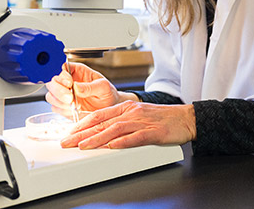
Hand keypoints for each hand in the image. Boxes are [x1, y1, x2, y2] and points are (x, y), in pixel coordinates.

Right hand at [45, 62, 134, 118]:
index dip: (63, 75)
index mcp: (78, 71)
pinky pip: (54, 107)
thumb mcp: (103, 87)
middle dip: (59, 90)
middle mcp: (68, 81)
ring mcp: (64, 94)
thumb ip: (90, 86)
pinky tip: (73, 110)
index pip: (63, 68)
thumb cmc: (107, 93)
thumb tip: (76, 86)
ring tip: (75, 105)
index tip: (69, 83)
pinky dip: (62, 109)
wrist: (108, 107)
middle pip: (53, 82)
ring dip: (60, 101)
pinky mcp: (62, 106)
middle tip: (70, 98)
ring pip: (51, 95)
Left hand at [60, 101, 195, 149]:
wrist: (187, 118)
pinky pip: (136, 137)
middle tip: (66, 142)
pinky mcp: (154, 132)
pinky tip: (112, 146)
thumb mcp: (139, 116)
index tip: (68, 133)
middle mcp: (133, 112)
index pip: (100, 115)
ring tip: (82, 146)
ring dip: (97, 138)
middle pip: (103, 122)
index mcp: (128, 108)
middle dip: (82, 133)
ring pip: (115, 129)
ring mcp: (143, 122)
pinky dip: (122, 142)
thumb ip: (122, 122)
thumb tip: (102, 133)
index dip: (82, 124)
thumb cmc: (164, 119)